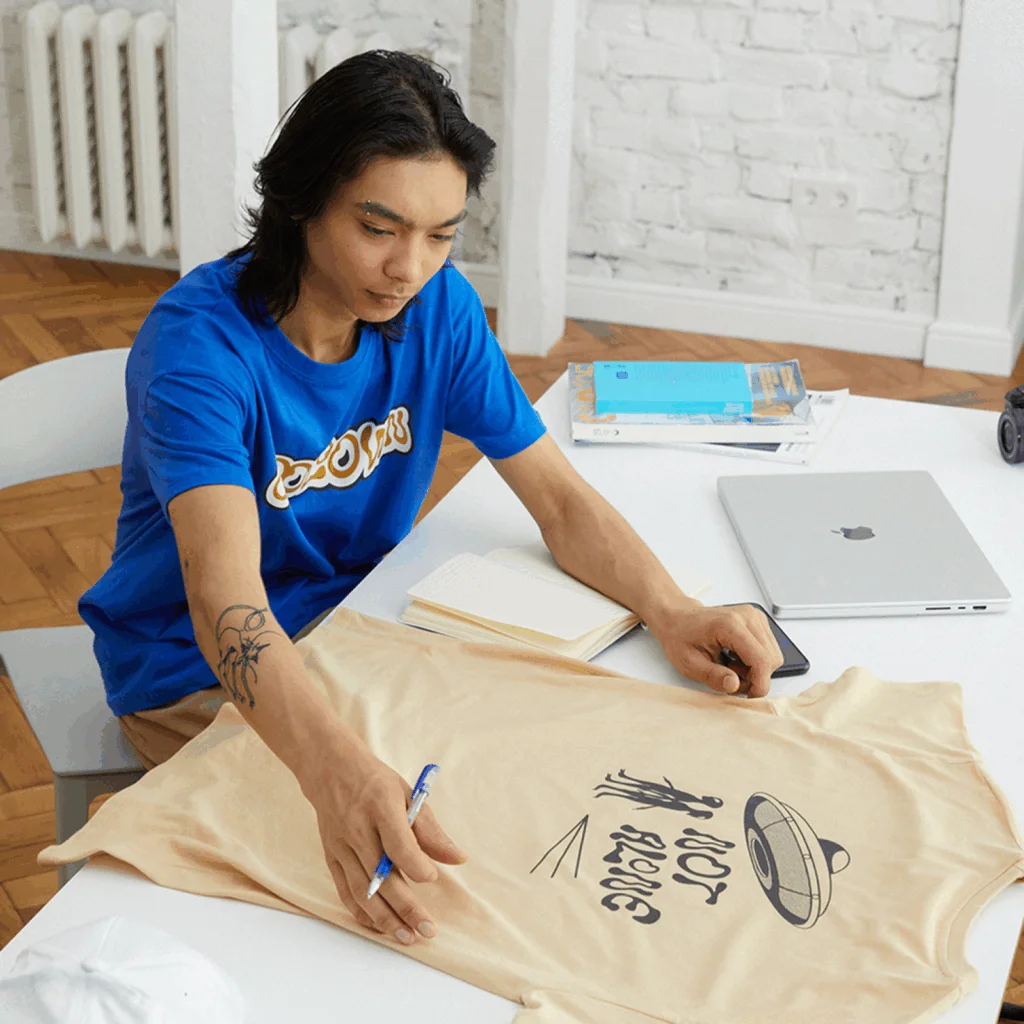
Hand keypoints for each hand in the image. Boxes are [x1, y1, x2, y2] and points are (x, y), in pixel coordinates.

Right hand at [300, 742, 466, 945]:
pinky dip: (362, 913)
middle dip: (406, 907)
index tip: (432, 878)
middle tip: (427, 929)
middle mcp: (357, 829)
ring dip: (384, 919)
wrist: (331, 770)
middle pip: (381, 877)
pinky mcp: (331, 857)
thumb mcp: (408, 793)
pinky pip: (345, 892)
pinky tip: (380, 926)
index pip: (399, 845)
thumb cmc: (376, 782)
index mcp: (380, 806)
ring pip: (362, 891)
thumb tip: (458, 858)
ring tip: (407, 936)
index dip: (417, 866)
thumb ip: (430, 829)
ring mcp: (341, 846)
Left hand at [647, 600, 783, 697]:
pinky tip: (736, 659)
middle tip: (732, 679)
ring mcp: (754, 616)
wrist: (678, 619)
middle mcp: (747, 616)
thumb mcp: (689, 663)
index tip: (748, 696)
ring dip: (756, 670)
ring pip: (773, 655)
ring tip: (731, 668)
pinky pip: (769, 649)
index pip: (761, 660)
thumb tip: (735, 686)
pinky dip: (756, 661)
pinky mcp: (757, 620)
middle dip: (756, 678)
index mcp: (729, 625)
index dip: (760, 684)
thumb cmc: (681, 637)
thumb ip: (713, 676)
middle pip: (771, 659)